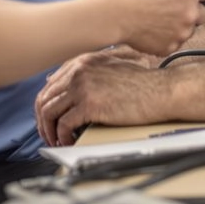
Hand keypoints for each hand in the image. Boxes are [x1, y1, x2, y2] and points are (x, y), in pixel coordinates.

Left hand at [35, 54, 169, 146]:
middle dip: (43, 121)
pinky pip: (63, 124)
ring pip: (49, 112)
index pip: (50, 85)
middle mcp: (79, 71)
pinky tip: (69, 142)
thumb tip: (58, 81)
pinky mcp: (90, 104)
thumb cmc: (141, 83)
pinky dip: (62, 136)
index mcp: (83, 62)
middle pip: (45, 98)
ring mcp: (83, 86)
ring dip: (50, 131)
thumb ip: (87, 71)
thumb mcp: (111, 67)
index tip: (49, 119)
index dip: (45, 106)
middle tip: (49, 135)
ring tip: (57, 141)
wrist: (161, 91)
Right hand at [114, 0, 204, 56]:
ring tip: (159, 19)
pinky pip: (177, 42)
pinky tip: (154, 30)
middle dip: (194, 10)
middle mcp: (189, 12)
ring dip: (181, 25)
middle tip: (174, 8)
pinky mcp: (172, 46)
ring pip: (190, 29)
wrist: (116, 17)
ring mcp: (182, 32)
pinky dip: (169, 37)